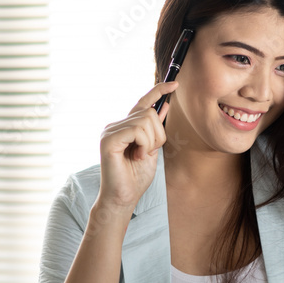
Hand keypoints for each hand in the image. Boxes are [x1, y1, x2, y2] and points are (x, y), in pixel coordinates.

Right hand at [97, 81, 178, 212]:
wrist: (123, 198)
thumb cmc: (136, 178)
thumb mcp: (152, 149)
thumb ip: (155, 129)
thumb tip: (164, 105)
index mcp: (125, 127)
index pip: (142, 103)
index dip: (158, 91)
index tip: (175, 84)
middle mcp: (115, 126)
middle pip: (148, 112)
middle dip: (158, 134)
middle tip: (149, 153)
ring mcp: (110, 131)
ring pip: (145, 120)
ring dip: (151, 141)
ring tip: (141, 156)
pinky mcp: (108, 139)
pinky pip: (137, 130)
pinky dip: (144, 144)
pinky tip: (137, 156)